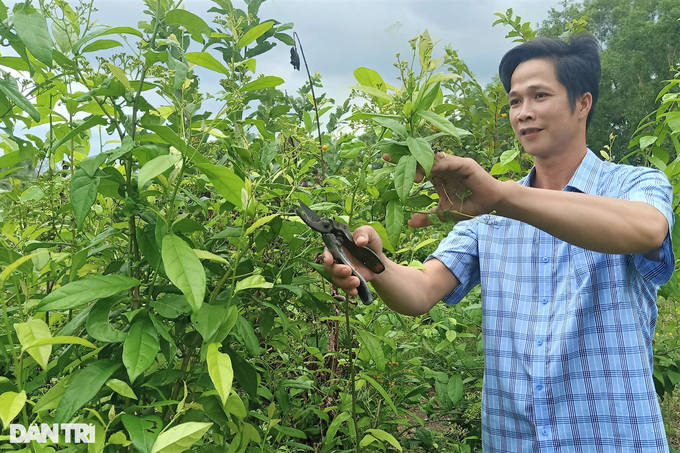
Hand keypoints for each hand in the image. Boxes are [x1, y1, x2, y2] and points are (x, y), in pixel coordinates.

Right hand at [323, 225, 383, 296]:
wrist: (380, 261)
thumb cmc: (371, 244)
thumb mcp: (370, 234)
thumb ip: (363, 233)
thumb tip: (359, 241)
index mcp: (339, 246)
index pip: (328, 250)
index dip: (326, 256)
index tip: (330, 260)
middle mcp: (338, 259)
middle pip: (329, 267)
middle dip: (337, 270)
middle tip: (349, 270)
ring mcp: (342, 271)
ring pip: (336, 279)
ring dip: (344, 282)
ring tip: (357, 281)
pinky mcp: (348, 280)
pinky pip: (344, 288)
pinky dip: (349, 290)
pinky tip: (355, 291)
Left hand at [383, 151, 504, 227]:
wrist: (490, 205)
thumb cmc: (469, 206)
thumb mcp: (444, 214)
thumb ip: (428, 217)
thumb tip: (410, 222)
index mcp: (438, 176)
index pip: (417, 167)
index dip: (402, 164)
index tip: (385, 160)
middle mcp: (443, 167)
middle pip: (421, 159)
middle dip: (405, 157)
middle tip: (387, 157)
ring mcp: (453, 164)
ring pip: (432, 160)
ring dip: (420, 166)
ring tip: (412, 177)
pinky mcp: (464, 164)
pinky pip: (448, 162)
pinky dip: (438, 165)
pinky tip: (428, 169)